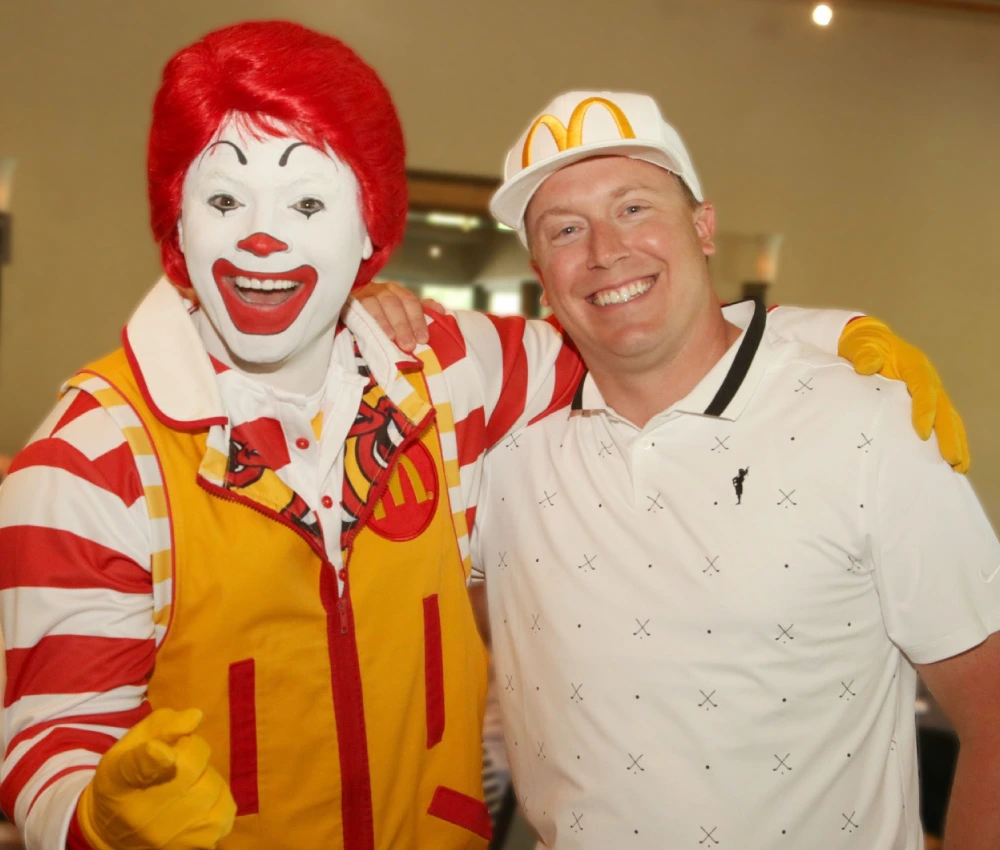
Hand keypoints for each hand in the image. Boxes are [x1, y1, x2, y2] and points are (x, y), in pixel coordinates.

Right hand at [76, 708, 236, 849]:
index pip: (137, 767)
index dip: (153, 757)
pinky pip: (225, 810)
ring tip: (186, 786)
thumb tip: (195, 716)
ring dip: (206, 778)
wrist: (113, 833)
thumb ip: (162, 725)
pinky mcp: (193, 847)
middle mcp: (143, 812)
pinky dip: (218, 800)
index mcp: (120, 777)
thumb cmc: (126, 779)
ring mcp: (169, 835)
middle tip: (179, 762)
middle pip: (191, 765)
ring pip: (212, 786)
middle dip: (193, 753)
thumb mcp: (131, 745)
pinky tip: (199, 802)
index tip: (164, 751)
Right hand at [351, 281, 438, 351]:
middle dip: (404, 325)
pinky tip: (375, 333)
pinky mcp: (351, 302)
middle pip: (395, 304)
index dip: (418, 320)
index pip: (411, 301)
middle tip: (410, 345)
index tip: (423, 338)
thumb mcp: (400, 310)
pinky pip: (361, 310)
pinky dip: (370, 321)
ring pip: (378, 305)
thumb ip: (420, 310)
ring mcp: (365, 294)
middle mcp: (382, 290)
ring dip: (387, 323)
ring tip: (393, 340)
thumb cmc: (379, 313)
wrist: (348, 305)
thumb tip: (441, 311)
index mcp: (397, 291)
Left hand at [838, 316, 968, 471]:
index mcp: (915, 365)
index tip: (922, 433)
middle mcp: (928, 379)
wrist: (867, 343)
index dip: (925, 411)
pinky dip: (949, 441)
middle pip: (944, 408)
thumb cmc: (863, 346)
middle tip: (952, 459)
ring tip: (959, 468)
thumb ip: (864, 355)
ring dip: (955, 442)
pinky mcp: (926, 404)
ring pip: (948, 418)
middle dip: (949, 435)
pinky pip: (941, 422)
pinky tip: (951, 463)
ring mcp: (930, 392)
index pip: (924, 389)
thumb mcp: (860, 346)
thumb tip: (867, 366)